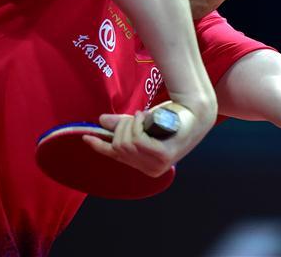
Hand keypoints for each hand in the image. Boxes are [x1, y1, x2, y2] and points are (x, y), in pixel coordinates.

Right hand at [83, 101, 212, 177]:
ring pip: (126, 143)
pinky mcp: (163, 156)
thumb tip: (101, 121)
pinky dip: (138, 125)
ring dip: (132, 124)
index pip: (116, 157)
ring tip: (144, 116)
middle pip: (119, 147)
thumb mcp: (143, 123)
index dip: (100, 146)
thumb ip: (122, 124)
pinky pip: (137, 140)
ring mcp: (158, 165)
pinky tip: (145, 117)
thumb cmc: (171, 117)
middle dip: (122, 127)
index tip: (86, 137)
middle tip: (136, 116)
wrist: (194, 110)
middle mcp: (151, 170)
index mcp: (144, 165)